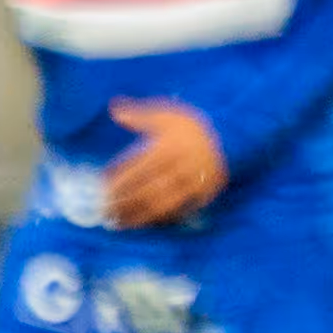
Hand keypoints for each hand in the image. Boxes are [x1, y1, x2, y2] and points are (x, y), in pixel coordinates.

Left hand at [98, 98, 227, 226]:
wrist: (231, 137)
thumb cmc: (191, 126)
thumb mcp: (167, 114)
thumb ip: (139, 114)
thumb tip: (114, 108)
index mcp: (171, 146)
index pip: (139, 166)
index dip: (119, 177)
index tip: (101, 186)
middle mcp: (182, 167)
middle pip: (147, 189)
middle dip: (123, 202)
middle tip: (102, 210)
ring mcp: (193, 183)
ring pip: (161, 204)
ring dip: (137, 216)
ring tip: (117, 223)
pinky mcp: (203, 195)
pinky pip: (178, 211)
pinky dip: (158, 220)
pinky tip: (141, 224)